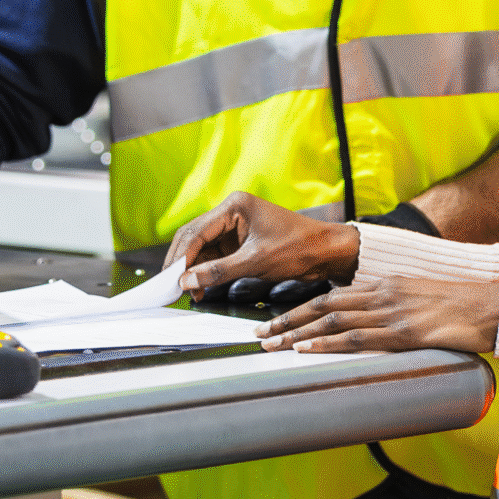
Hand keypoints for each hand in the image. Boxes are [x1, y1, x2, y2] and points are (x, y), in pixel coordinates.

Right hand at [165, 192, 361, 297]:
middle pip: (195, 238)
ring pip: (204, 249)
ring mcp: (235, 228)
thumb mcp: (256, 262)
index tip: (170, 278)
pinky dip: (207, 273)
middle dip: (183, 263)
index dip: (181, 256)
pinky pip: (216, 257)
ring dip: (194, 270)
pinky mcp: (241, 243)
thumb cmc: (298, 248)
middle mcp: (232, 213)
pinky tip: (202, 288)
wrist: (327, 253)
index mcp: (235, 206)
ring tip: (188, 292)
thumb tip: (187, 281)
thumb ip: (218, 272)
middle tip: (171, 286)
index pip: (196, 231)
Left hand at [259, 275, 498, 355]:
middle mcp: (381, 294)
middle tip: (258, 333)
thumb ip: (394, 309)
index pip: (331, 296)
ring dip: (296, 334)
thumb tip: (372, 325)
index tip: (275, 319)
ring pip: (331, 321)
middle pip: (321, 306)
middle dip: (286, 320)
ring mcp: (391, 312)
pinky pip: (357, 338)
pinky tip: (306, 350)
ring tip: (269, 344)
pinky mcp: (404, 332)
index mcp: (384, 286)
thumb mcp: (421, 301)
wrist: (495, 306)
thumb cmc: (463, 309)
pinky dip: (327, 344)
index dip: (299, 307)